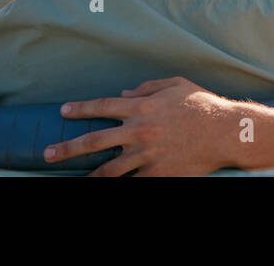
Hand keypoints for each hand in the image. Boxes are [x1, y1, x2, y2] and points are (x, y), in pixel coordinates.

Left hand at [43, 76, 234, 175]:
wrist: (226, 132)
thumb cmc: (203, 105)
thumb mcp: (176, 85)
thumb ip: (149, 87)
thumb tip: (127, 94)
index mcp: (142, 107)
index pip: (102, 106)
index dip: (80, 109)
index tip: (63, 111)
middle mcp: (139, 131)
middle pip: (94, 141)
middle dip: (67, 148)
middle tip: (47, 154)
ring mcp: (147, 156)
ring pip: (108, 170)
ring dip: (88, 177)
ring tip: (73, 183)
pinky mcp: (158, 175)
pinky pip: (133, 183)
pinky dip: (121, 186)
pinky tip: (109, 188)